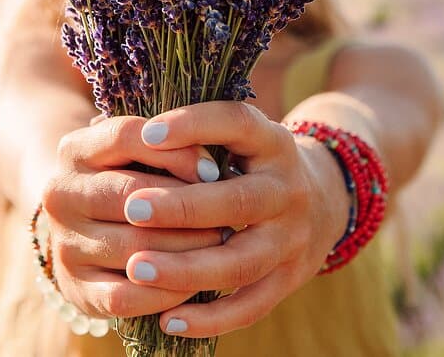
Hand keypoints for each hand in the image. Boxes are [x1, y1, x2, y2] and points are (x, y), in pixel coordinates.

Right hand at [41, 115, 226, 317]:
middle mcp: (59, 193)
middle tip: (229, 215)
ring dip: (186, 250)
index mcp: (74, 149)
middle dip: (188, 208)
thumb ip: (169, 147)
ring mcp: (64, 243)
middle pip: (131, 196)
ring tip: (221, 246)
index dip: (176, 152)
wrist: (87, 227)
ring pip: (135, 248)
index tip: (214, 170)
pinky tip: (196, 284)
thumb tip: (210, 169)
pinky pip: (128, 296)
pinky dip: (167, 292)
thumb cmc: (131, 178)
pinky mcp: (75, 288)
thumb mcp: (141, 152)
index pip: (126, 137)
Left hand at [120, 101, 349, 337]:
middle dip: (182, 207)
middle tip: (132, 207)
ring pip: (241, 262)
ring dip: (187, 268)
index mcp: (272, 142)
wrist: (324, 199)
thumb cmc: (252, 162)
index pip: (237, 123)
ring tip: (136, 268)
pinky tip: (168, 320)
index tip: (147, 134)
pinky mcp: (290, 279)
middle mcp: (287, 189)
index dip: (195, 125)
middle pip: (237, 201)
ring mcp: (292, 238)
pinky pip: (250, 306)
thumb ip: (193, 133)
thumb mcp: (238, 136)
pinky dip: (210, 319)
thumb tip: (119, 130)